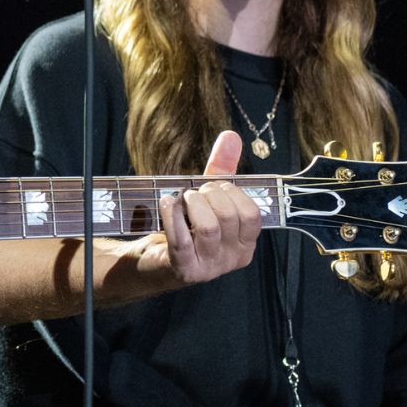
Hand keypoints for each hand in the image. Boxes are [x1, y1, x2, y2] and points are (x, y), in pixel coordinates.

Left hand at [146, 129, 261, 285]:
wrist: (154, 261)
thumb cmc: (186, 227)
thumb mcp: (207, 198)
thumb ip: (222, 169)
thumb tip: (231, 136)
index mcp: (245, 244)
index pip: (252, 214)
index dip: (232, 193)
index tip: (215, 186)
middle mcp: (233, 258)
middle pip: (229, 217)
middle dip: (210, 194)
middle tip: (194, 192)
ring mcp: (210, 268)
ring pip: (209, 228)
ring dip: (192, 203)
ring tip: (182, 198)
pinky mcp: (185, 269)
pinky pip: (181, 239)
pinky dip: (171, 215)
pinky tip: (166, 203)